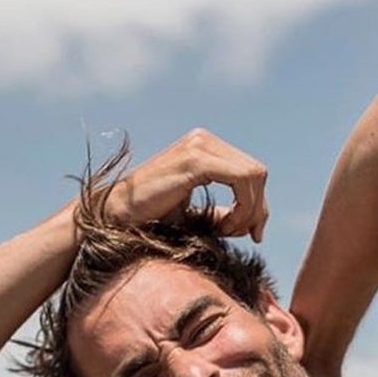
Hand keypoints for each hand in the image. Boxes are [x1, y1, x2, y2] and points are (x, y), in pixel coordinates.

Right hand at [105, 130, 269, 242]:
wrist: (118, 215)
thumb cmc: (149, 219)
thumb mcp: (193, 216)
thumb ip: (220, 215)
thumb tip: (251, 223)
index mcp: (204, 148)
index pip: (251, 172)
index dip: (259, 205)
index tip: (254, 235)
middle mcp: (204, 140)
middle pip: (257, 172)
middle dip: (258, 209)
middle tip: (247, 236)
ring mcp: (200, 145)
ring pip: (253, 175)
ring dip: (249, 210)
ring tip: (228, 232)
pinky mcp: (195, 160)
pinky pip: (241, 179)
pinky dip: (242, 207)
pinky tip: (225, 227)